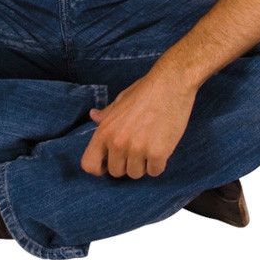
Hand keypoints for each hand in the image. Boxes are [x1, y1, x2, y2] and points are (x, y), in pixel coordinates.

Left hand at [81, 69, 196, 178]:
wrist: (171, 84)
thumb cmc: (145, 91)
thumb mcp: (120, 101)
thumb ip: (106, 115)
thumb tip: (93, 116)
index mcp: (105, 130)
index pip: (89, 164)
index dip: (98, 167)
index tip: (109, 163)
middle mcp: (118, 142)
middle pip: (116, 172)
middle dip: (126, 163)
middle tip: (137, 148)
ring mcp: (137, 149)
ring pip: (136, 174)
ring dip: (143, 164)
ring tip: (150, 144)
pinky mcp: (157, 153)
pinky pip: (154, 172)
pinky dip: (158, 164)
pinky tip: (161, 147)